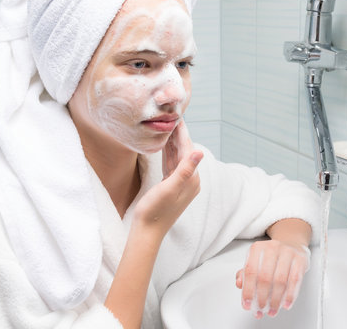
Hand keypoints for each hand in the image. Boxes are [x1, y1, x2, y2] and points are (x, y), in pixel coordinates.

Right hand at [133, 120, 202, 234]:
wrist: (147, 231)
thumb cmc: (155, 211)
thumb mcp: (170, 189)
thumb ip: (185, 170)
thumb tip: (199, 152)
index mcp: (192, 179)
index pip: (188, 150)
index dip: (182, 133)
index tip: (178, 116)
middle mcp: (190, 180)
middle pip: (184, 152)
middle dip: (178, 134)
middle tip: (172, 115)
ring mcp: (181, 183)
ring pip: (177, 157)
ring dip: (172, 142)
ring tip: (167, 125)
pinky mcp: (171, 185)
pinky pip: (171, 164)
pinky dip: (167, 153)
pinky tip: (164, 145)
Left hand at [235, 240, 310, 317]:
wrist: (291, 243)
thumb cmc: (271, 256)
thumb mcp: (256, 260)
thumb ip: (245, 273)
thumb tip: (239, 284)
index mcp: (257, 248)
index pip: (250, 271)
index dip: (248, 290)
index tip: (247, 304)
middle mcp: (272, 248)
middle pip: (265, 277)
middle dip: (262, 297)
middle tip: (260, 309)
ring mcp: (287, 252)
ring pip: (280, 280)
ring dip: (276, 300)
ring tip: (272, 310)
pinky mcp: (300, 259)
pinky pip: (295, 280)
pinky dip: (290, 295)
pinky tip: (285, 304)